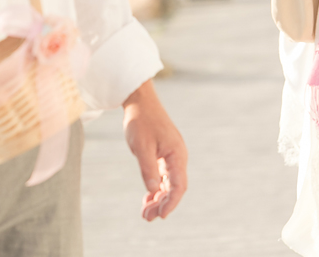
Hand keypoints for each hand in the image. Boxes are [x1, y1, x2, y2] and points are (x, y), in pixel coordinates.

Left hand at [123, 80, 186, 220]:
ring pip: (168, 184)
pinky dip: (155, 188)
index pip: (179, 185)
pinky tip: (147, 199)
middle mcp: (178, 157)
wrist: (139, 102)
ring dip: (158, 199)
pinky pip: (162, 176)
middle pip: (174, 187)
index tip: (161, 215)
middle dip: (162, 204)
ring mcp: (171, 156)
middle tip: (147, 218)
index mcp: (177, 154)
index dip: (171, 203)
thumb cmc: (141, 122)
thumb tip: (154, 191)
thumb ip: (149, 170)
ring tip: (145, 213)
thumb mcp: (141, 147)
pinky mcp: (163, 155)